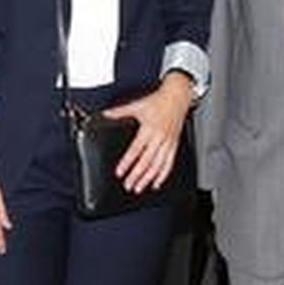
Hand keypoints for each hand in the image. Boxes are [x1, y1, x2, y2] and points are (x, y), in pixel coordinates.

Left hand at [106, 72, 192, 192]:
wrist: (177, 97)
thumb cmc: (158, 101)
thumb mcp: (136, 105)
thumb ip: (120, 112)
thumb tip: (106, 114)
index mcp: (148, 129)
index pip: (135, 150)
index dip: (127, 162)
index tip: (120, 172)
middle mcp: (158, 138)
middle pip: (146, 161)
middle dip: (136, 175)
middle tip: (128, 185)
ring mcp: (167, 143)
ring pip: (158, 165)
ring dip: (148, 178)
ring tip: (139, 187)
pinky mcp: (174, 145)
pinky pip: (169, 163)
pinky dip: (163, 175)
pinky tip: (156, 183)